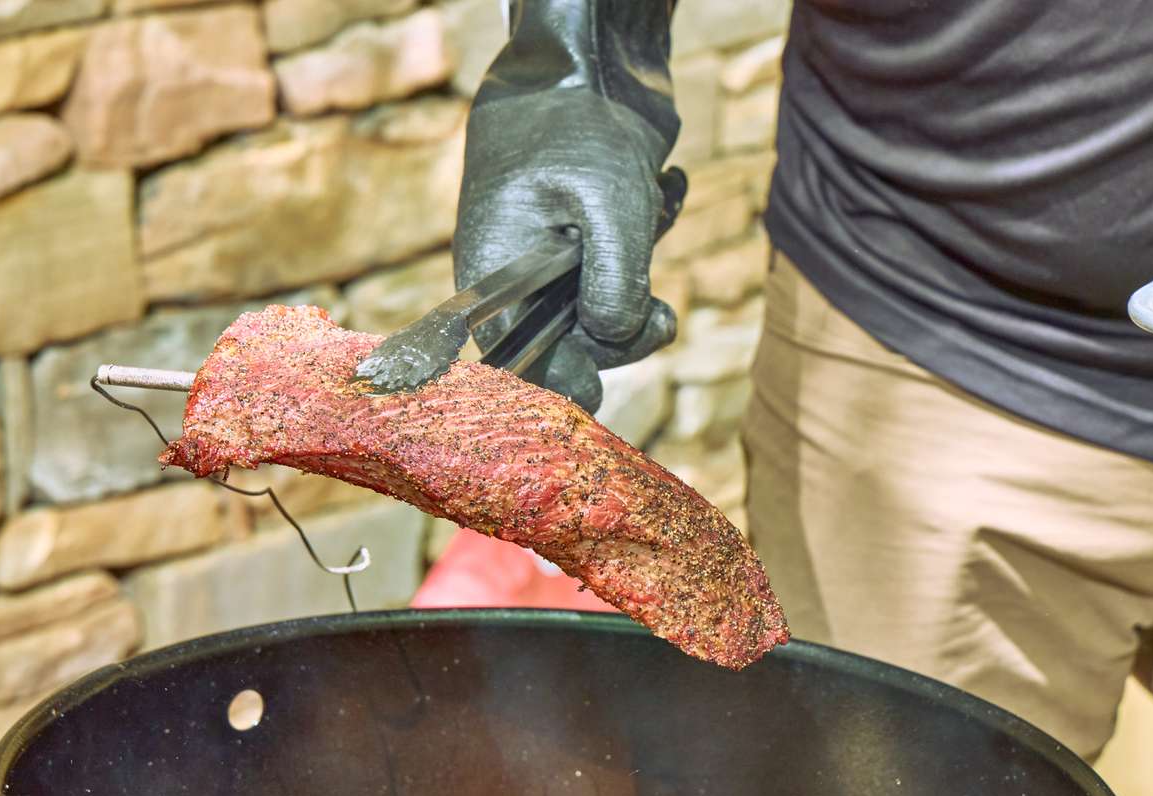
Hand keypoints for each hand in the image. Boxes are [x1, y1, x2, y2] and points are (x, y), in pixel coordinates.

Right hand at [455, 89, 679, 411]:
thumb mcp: (610, 207)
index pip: (518, 362)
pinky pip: (620, 273)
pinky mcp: (583, 240)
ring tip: (652, 215)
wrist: (585, 54)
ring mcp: (549, 260)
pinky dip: (647, 243)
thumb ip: (614, 284)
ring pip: (603, 311)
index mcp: (494, 277)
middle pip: (570, 345)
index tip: (601, 385)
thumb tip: (617, 336)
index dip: (562, 380)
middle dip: (621, 328)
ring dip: (642, 278)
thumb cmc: (582, 122)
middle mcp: (515, 278)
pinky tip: (658, 195)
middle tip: (657, 313)